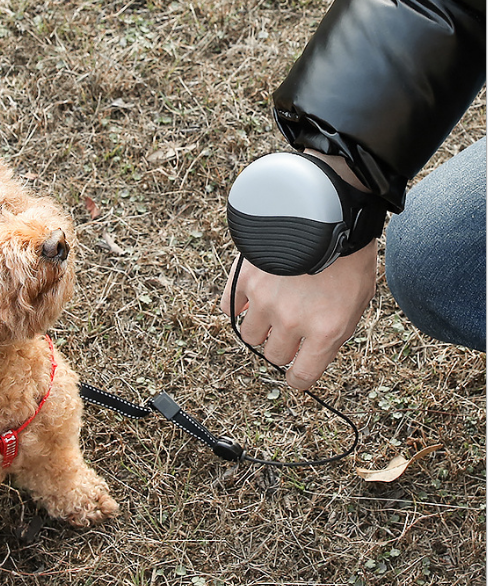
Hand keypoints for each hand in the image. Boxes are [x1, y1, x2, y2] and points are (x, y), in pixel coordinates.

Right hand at [220, 240, 376, 389]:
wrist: (330, 208)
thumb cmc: (350, 253)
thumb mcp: (358, 299)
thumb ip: (333, 331)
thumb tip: (309, 350)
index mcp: (326, 330)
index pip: (301, 376)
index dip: (298, 377)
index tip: (296, 373)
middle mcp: (292, 321)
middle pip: (273, 354)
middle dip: (281, 344)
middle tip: (288, 326)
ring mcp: (265, 300)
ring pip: (249, 335)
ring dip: (259, 326)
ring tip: (270, 307)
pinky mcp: (245, 278)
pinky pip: (228, 307)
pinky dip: (236, 305)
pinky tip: (249, 295)